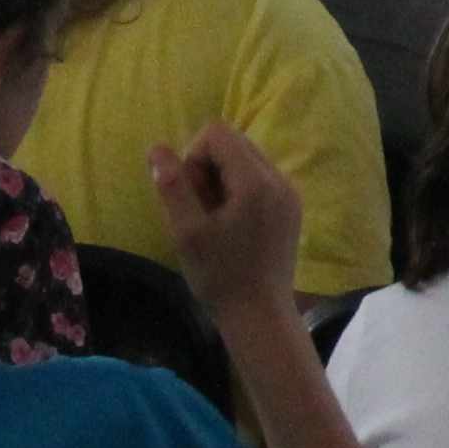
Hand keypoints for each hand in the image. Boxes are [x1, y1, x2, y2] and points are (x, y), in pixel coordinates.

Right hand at [149, 119, 305, 321]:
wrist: (260, 314)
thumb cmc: (219, 276)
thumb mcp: (187, 232)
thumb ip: (172, 186)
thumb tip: (157, 149)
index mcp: (257, 181)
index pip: (217, 133)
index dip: (192, 157)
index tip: (190, 195)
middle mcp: (280, 178)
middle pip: (233, 142)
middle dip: (207, 167)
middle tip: (200, 210)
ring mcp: (290, 192)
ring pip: (245, 159)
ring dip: (221, 179)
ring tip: (215, 220)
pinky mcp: (291, 206)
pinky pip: (258, 178)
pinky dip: (238, 191)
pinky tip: (231, 226)